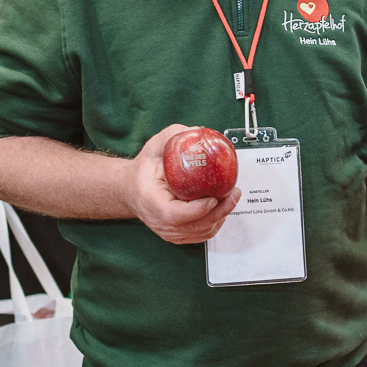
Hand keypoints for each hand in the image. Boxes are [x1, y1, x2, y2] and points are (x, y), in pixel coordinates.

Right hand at [120, 123, 240, 244]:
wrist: (132, 189)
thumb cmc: (144, 171)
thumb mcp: (154, 147)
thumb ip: (174, 136)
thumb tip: (198, 131)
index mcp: (151, 201)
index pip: (174, 214)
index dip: (196, 210)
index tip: (213, 199)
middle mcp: (159, 221)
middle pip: (193, 226)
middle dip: (219, 211)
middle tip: (233, 193)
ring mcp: (169, 231)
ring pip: (200, 232)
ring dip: (220, 217)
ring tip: (231, 198)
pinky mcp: (178, 235)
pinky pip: (200, 234)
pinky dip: (215, 223)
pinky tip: (223, 208)